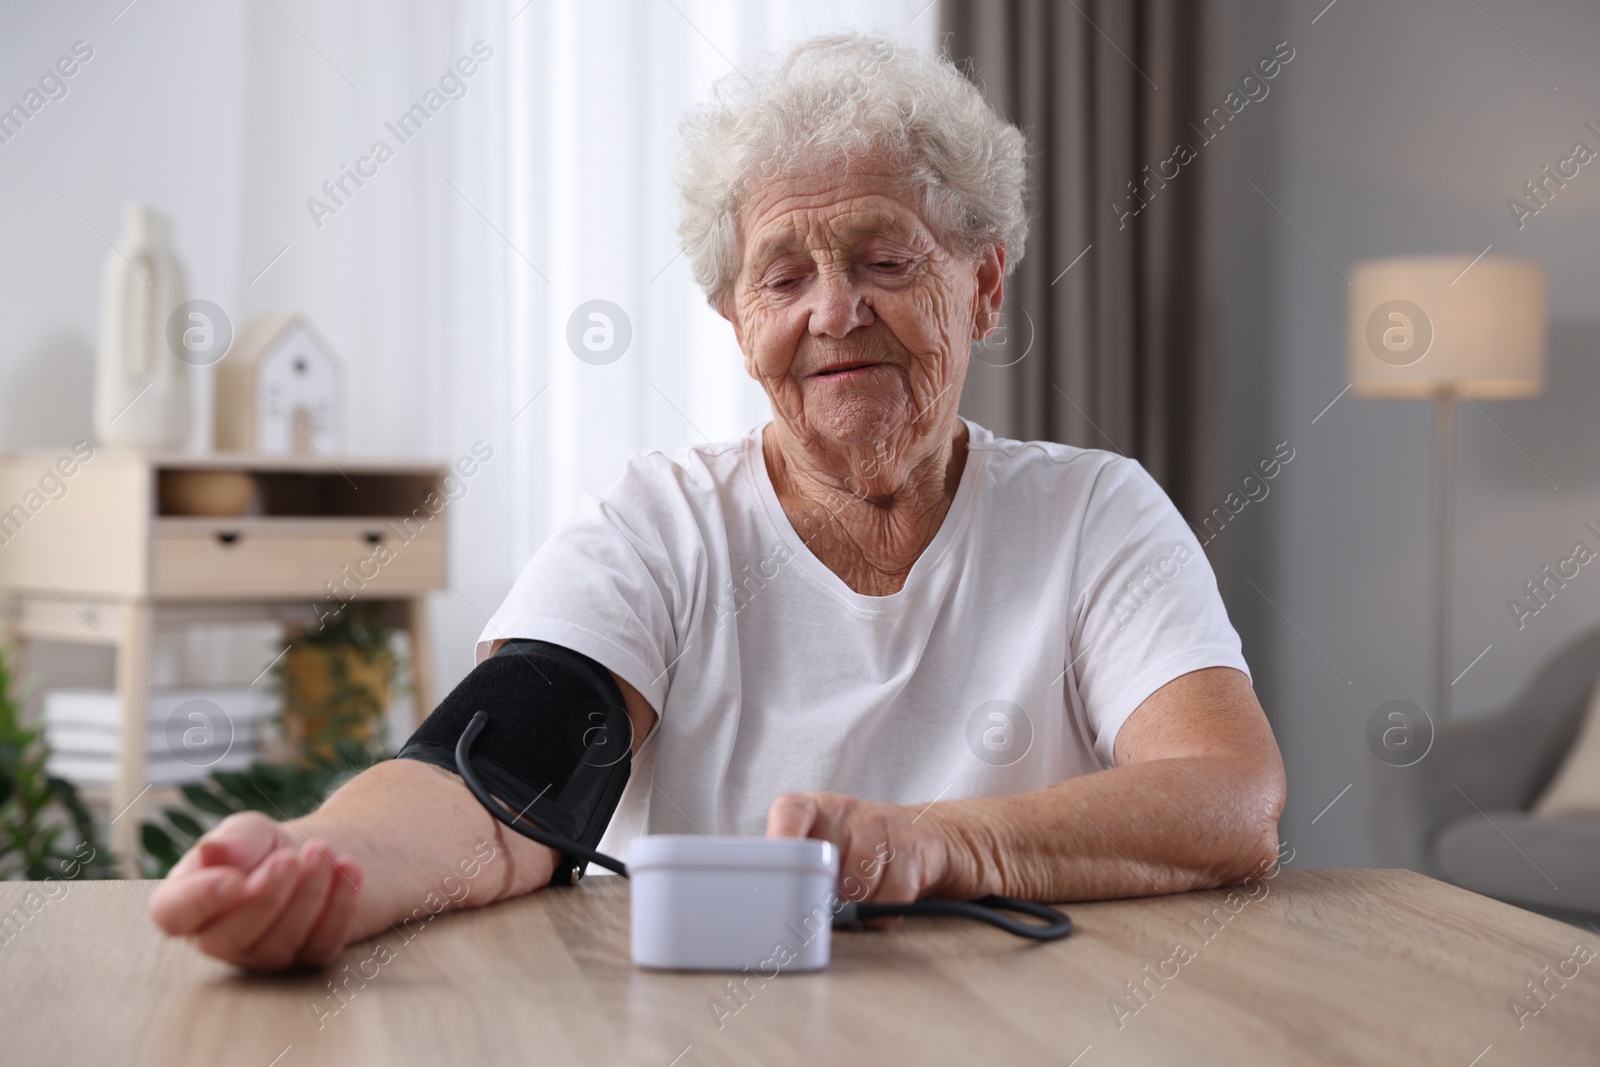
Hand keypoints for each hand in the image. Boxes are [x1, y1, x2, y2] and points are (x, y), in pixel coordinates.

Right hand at [147, 811, 362, 970]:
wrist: (315, 855)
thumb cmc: (266, 846)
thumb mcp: (249, 832)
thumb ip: (232, 841)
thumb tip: (211, 850)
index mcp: (187, 905)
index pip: (172, 916)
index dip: (198, 902)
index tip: (232, 879)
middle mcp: (220, 939)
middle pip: (229, 939)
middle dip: (265, 897)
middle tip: (291, 857)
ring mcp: (264, 956)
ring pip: (279, 945)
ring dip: (308, 895)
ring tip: (325, 850)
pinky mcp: (307, 958)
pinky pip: (323, 945)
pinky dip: (341, 905)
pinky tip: (350, 867)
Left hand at [764, 791, 949, 922]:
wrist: (922, 837)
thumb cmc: (856, 849)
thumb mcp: (820, 847)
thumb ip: (796, 867)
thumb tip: (778, 904)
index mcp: (812, 808)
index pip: (789, 814)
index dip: (782, 843)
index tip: (778, 878)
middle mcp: (844, 810)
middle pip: (823, 867)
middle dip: (824, 896)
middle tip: (826, 902)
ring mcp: (880, 825)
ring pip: (856, 886)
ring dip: (855, 906)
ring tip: (858, 897)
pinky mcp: (910, 849)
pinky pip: (887, 899)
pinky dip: (882, 912)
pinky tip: (881, 898)